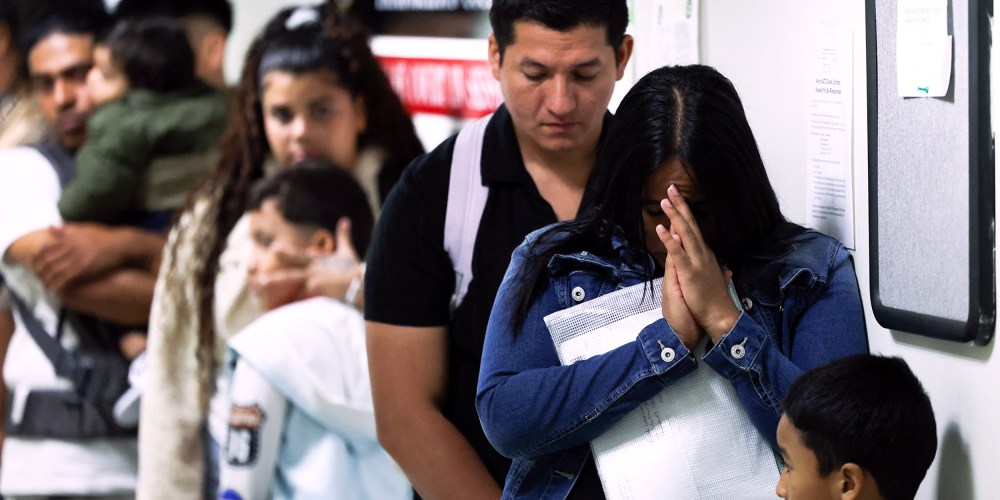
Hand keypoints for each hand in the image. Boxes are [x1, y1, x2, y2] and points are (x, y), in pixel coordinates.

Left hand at [32, 224, 124, 292]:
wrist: (122, 244)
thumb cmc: (106, 236)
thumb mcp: (85, 228)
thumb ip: (67, 228)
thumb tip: (50, 226)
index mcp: (68, 238)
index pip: (45, 249)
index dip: (37, 259)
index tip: (34, 266)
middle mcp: (70, 247)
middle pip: (47, 261)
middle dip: (40, 271)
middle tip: (38, 279)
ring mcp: (76, 258)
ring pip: (55, 271)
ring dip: (48, 280)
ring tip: (46, 287)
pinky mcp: (84, 268)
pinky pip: (66, 278)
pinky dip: (58, 284)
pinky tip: (56, 290)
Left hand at [250, 218, 363, 305]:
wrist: (365, 284)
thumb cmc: (356, 270)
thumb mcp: (348, 251)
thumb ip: (343, 236)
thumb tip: (345, 219)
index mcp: (318, 263)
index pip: (299, 257)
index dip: (285, 253)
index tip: (273, 249)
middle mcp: (314, 273)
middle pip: (289, 276)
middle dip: (272, 279)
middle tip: (255, 282)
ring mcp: (316, 286)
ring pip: (293, 294)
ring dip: (278, 298)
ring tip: (264, 301)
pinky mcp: (321, 297)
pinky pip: (304, 306)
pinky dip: (294, 313)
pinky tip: (281, 319)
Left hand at [656, 184, 740, 340]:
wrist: (721, 315)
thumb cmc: (716, 299)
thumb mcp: (716, 281)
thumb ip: (719, 272)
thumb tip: (724, 269)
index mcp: (705, 254)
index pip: (694, 228)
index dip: (686, 212)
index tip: (678, 198)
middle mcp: (702, 253)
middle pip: (690, 224)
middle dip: (680, 205)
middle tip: (671, 188)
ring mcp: (696, 261)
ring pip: (685, 233)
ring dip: (674, 215)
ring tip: (664, 200)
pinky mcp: (689, 271)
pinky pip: (677, 252)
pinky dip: (669, 239)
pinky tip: (660, 228)